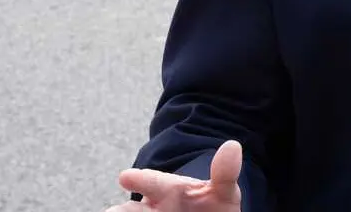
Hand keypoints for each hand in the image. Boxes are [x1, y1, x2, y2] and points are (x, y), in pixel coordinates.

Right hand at [103, 140, 242, 211]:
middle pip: (127, 209)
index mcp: (167, 191)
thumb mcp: (223, 192)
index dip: (140, 179)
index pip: (151, 183)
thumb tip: (233, 145)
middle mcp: (150, 210)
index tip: (126, 176)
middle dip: (123, 210)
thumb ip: (224, 174)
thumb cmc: (212, 207)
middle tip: (118, 210)